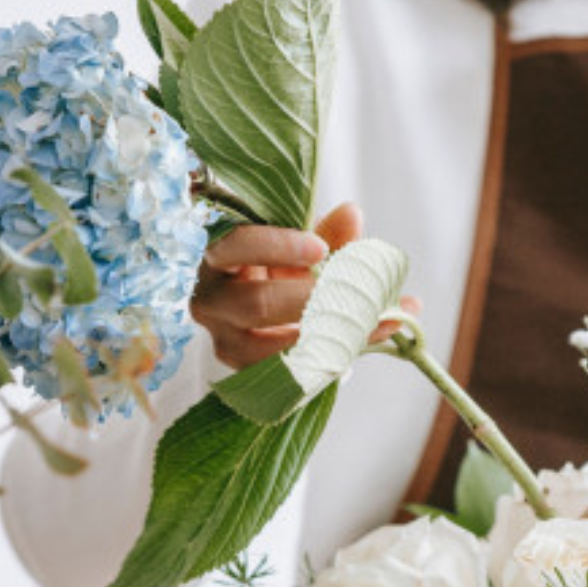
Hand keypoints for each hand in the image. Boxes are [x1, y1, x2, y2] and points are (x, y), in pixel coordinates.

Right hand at [190, 201, 418, 369]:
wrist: (265, 307)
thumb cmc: (276, 267)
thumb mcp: (301, 246)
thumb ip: (326, 232)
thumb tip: (351, 214)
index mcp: (216, 257)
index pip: (236, 246)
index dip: (277, 247)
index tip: (320, 249)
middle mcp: (210, 301)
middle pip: (256, 305)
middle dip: (313, 299)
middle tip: (360, 293)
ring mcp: (225, 341)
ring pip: (271, 348)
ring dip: (329, 334)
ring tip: (377, 319)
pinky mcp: (244, 371)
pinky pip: (286, 371)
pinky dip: (331, 355)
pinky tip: (365, 339)